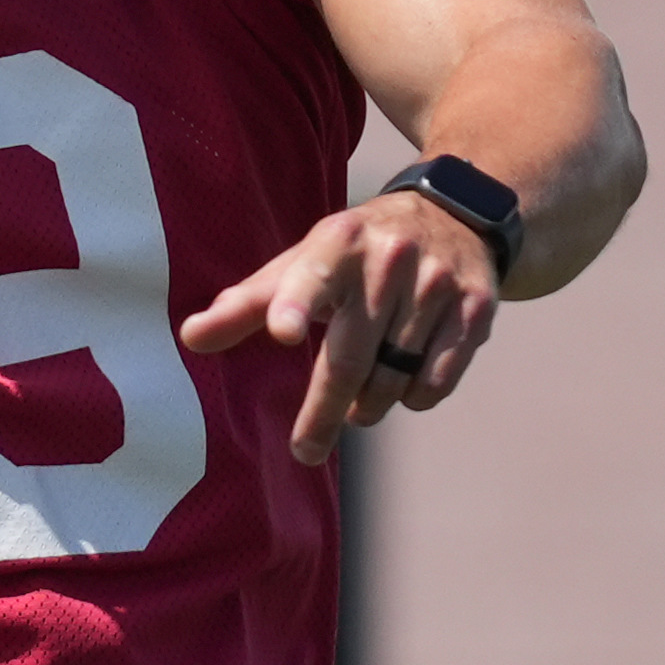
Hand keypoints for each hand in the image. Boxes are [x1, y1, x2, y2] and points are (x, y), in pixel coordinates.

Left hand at [179, 183, 503, 468]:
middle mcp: (390, 258)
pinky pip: (434, 382)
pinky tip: (402, 382)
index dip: (295, 302)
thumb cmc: (356, 251)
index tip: (281, 331)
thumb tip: (191, 337)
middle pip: (350, 357)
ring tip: (357, 402)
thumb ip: (248, 302)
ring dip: (368, 406)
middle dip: (324, 413)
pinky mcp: (474, 309)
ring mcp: (436, 284)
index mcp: (338, 241)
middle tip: (305, 450)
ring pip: (393, 378)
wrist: (457, 215)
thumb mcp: (303, 261)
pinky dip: (412, 397)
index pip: (311, 275)